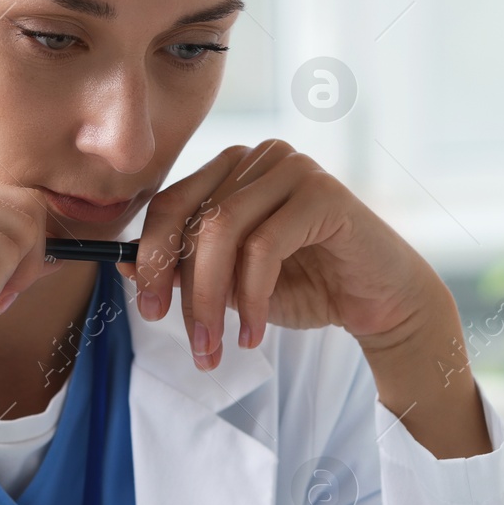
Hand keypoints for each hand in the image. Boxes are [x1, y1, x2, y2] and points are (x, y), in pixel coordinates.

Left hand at [121, 140, 451, 369]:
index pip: (170, 205)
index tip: (147, 308)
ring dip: (211, 299)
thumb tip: (123, 270)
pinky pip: (264, 247)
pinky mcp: (323, 192)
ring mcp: (291, 168)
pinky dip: (251, 298)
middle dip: (179, 287)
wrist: (379, 301)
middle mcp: (258, 158)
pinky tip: (253, 332)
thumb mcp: (232, 284)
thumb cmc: (307, 286)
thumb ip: (186, 271)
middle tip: (186, 338)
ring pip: (221, 232)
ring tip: (218, 346)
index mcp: (230, 171)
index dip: (149, 258)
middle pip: (192, 218)